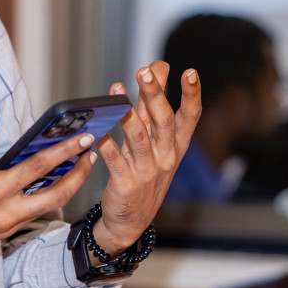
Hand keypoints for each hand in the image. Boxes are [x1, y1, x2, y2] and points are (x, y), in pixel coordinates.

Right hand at [0, 100, 97, 255]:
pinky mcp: (3, 231)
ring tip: (78, 165)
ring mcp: (6, 225)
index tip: (84, 137)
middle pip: (56, 194)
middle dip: (78, 174)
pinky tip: (51, 179)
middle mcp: (5, 212)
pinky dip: (46, 195)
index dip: (64, 151)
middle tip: (92, 154)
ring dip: (66, 186)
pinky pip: (32, 212)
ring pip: (48, 206)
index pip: (38, 167)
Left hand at [92, 62, 201, 255]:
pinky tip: (96, 128)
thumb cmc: (142, 172)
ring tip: (115, 89)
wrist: (130, 220)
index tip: (190, 72)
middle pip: (164, 122)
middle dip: (155, 95)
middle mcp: (165, 157)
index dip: (192, 95)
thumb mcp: (152, 140)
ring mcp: (146, 172)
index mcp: (176, 146)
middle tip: (145, 71)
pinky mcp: (126, 184)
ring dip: (127, 113)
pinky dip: (104, 143)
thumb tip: (157, 68)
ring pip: (139, 138)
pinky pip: (114, 159)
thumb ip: (152, 105)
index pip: (190, 117)